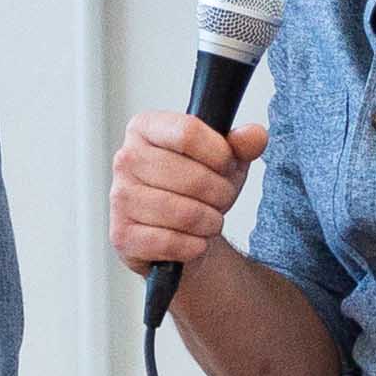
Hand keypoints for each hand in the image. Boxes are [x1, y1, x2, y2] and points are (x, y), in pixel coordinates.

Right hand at [110, 111, 268, 280]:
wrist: (177, 232)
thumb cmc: (196, 190)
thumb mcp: (223, 161)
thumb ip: (241, 145)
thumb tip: (255, 135)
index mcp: (145, 129)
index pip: (188, 132)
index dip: (219, 154)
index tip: (226, 165)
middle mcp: (126, 159)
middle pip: (192, 177)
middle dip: (220, 194)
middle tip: (220, 199)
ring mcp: (120, 198)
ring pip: (184, 213)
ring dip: (209, 222)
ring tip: (209, 220)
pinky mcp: (122, 235)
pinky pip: (171, 242)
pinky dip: (193, 246)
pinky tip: (193, 240)